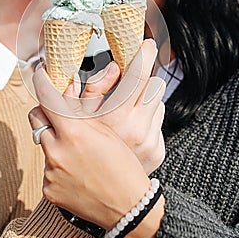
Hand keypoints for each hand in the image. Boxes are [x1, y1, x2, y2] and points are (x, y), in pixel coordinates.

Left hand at [28, 86, 149, 230]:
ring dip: (55, 141)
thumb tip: (65, 91)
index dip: (41, 81)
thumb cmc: (124, 165)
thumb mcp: (107, 131)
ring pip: (43, 143)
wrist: (128, 207)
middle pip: (36, 118)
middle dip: (44, 111)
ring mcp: (51, 172)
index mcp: (75, 133)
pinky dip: (58, 165)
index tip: (40, 73)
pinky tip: (76, 171)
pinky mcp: (49, 189)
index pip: (47, 98)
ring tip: (77, 150)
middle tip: (59, 113)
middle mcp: (57, 152)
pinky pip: (47, 168)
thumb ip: (82, 111)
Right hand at [80, 39, 165, 173]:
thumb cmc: (84, 152)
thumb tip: (113, 67)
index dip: (143, 56)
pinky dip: (148, 117)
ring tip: (128, 109)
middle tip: (137, 70)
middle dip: (144, 75)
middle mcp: (135, 128)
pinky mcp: (158, 150)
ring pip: (158, 100)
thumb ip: (93, 88)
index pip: (136, 77)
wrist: (104, 194)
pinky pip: (159, 120)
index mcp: (113, 118)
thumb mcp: (78, 118)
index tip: (145, 43)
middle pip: (153, 84)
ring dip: (145, 98)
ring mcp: (149, 141)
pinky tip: (133, 127)